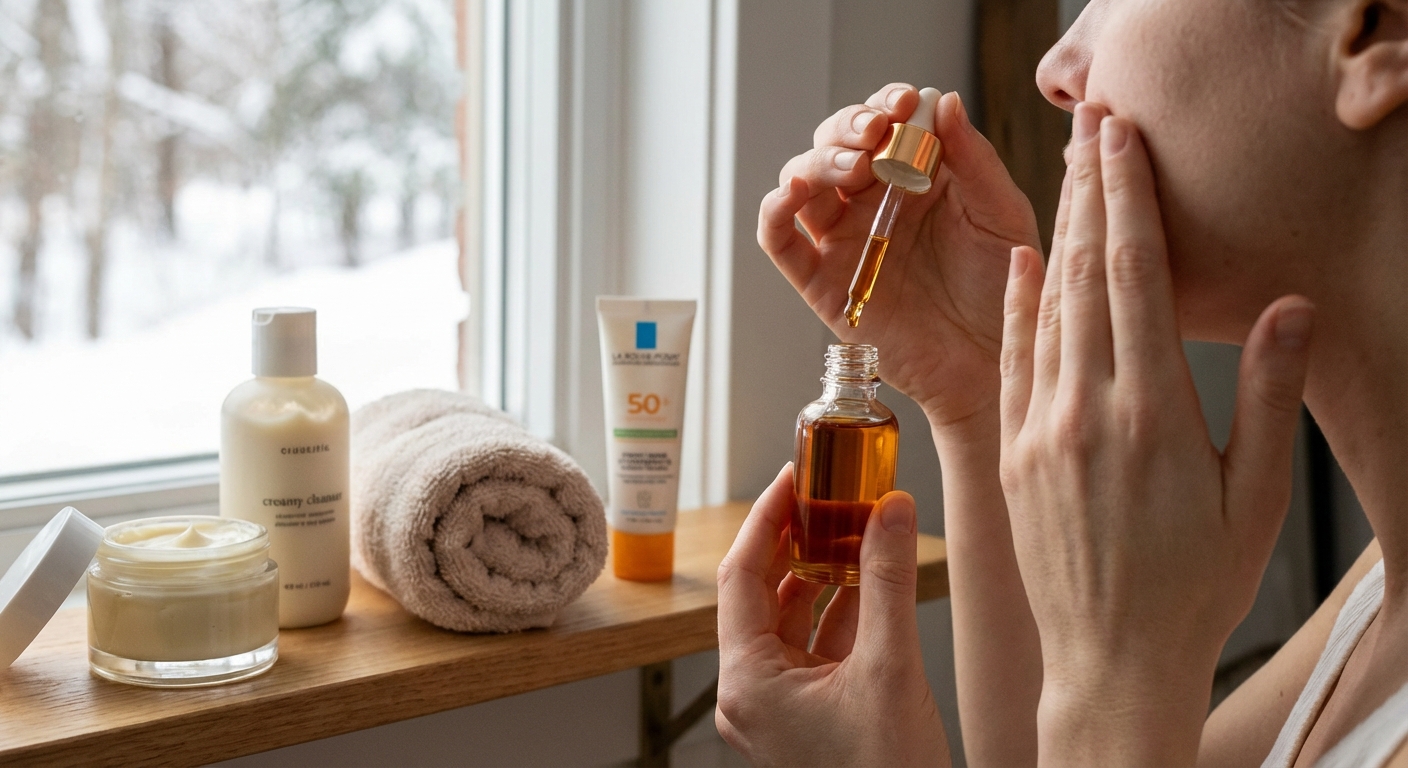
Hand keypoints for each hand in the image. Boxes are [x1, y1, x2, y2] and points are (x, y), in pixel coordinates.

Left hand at [716, 465, 948, 766]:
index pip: (741, 576)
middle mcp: (751, 695)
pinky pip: (814, 651)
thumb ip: (888, 581)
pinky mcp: (807, 720)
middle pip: (762, 595)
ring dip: (823, 577)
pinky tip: (870, 583)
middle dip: (797, 543)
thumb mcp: (890, 668)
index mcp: (747, 681)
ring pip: (791, 622)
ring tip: (855, 530)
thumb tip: (891, 509)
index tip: (793, 477)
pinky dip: (840, 615)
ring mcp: (777, 711)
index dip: (766, 519)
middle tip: (828, 496)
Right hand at [759, 83, 1040, 430]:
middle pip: (834, 145)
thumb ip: (974, 160)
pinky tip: (792, 193)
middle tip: (875, 131)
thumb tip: (942, 101)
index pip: (882, 124)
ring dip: (817, 162)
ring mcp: (842, 241)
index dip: (884, 104)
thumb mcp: (1000, 214)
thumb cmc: (1003, 289)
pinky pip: (779, 241)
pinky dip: (774, 211)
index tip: (904, 101)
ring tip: (854, 166)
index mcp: (913, 179)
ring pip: (802, 183)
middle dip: (848, 127)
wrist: (993, 361)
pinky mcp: (821, 282)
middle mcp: (871, 204)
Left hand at [997, 103, 1314, 764]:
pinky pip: (1010, 362)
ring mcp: (1038, 432)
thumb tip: (1290, 309)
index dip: (1128, 200)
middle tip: (1092, 129)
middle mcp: (1084, 411)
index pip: (1135, 278)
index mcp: (1152, 414)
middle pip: (1082, 277)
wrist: (1111, 660)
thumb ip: (1268, 398)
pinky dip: (1016, 308)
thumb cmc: (1194, 587)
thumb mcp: (1255, 500)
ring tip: (1066, 175)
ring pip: (1043, 311)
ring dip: (1055, 236)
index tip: (1125, 143)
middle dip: (1089, 194)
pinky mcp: (1011, 455)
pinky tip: (1021, 264)